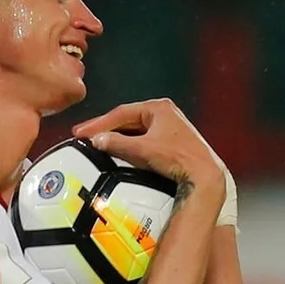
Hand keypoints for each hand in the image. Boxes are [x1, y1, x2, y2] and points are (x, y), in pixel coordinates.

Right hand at [72, 98, 225, 209]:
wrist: (204, 175)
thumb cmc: (178, 158)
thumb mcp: (143, 149)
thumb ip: (118, 143)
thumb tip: (96, 140)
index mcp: (158, 107)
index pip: (120, 113)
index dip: (99, 123)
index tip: (81, 132)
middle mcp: (164, 113)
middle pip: (127, 120)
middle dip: (106, 129)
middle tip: (85, 136)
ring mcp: (168, 127)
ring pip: (135, 130)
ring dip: (117, 137)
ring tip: (98, 143)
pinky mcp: (171, 141)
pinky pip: (143, 139)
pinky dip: (129, 144)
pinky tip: (118, 151)